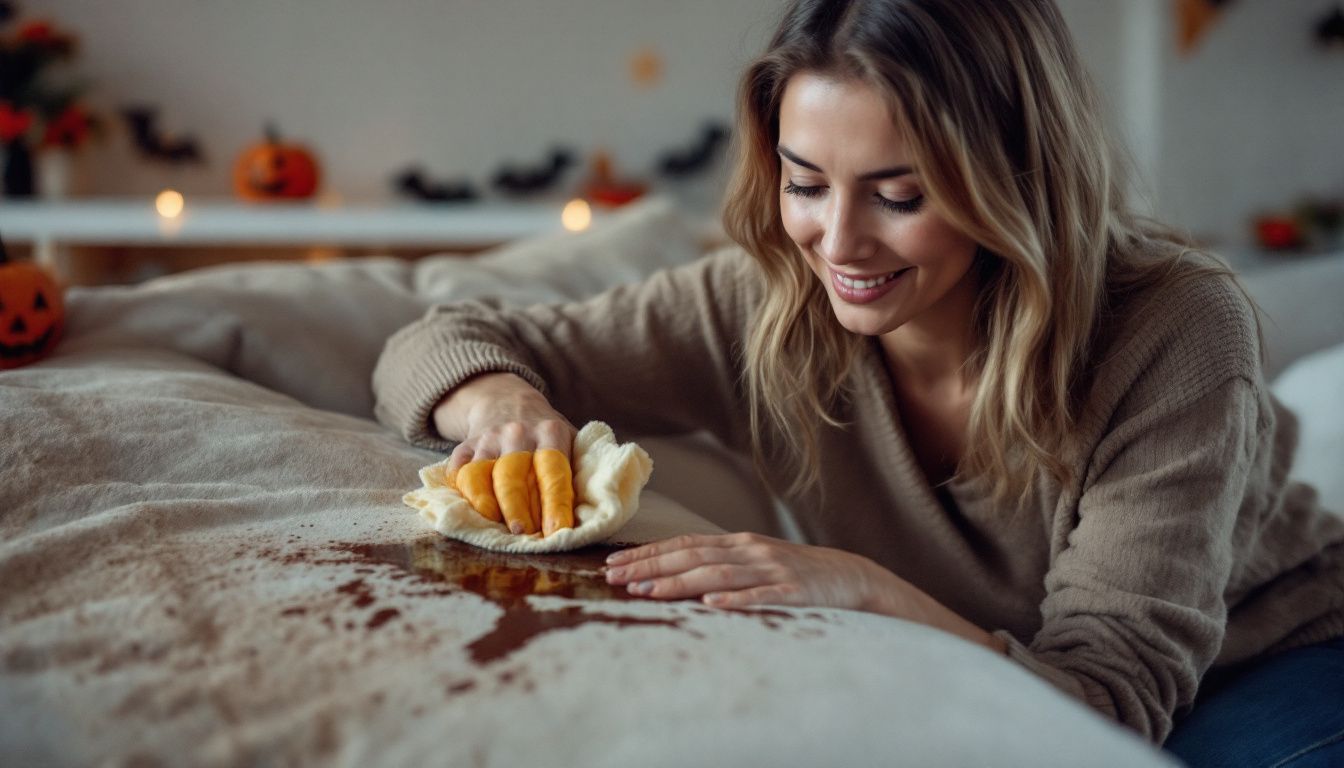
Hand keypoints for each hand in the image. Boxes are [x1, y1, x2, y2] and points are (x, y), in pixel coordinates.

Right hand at [434, 373, 578, 534]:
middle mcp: (516, 432)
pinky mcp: (464, 446)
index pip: (553, 471)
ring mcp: (487, 439)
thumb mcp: (570, 438)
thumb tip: (595, 510)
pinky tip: (474, 512)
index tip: (557, 531)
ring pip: (480, 474)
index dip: (555, 503)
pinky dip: (463, 494)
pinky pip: (458, 472)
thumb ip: (580, 468)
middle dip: (518, 509)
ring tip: (497, 526)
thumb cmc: (545, 432)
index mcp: (550, 431)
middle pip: (513, 475)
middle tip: (524, 534)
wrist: (506, 399)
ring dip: (487, 504)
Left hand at [603, 532, 897, 610]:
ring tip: (647, 591)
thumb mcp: (756, 562)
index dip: (647, 553)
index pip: (683, 545)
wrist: (851, 577)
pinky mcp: (794, 593)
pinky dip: (735, 600)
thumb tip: (673, 575)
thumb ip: (720, 564)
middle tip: (614, 578)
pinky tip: (711, 605)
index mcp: (738, 543)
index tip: (612, 565)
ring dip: (679, 583)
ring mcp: (771, 570)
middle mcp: (750, 551)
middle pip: (692, 556)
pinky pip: (761, 596)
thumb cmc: (796, 574)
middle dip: (650, 566)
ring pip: (718, 574)